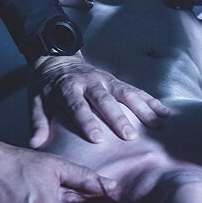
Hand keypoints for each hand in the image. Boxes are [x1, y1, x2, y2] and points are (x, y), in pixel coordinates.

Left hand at [28, 53, 169, 147]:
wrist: (57, 58)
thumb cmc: (47, 86)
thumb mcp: (36, 101)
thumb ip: (37, 122)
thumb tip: (36, 144)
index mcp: (67, 88)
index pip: (77, 105)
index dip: (87, 121)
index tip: (97, 139)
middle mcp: (89, 82)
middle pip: (105, 100)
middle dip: (118, 117)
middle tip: (130, 136)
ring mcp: (106, 80)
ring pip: (125, 93)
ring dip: (142, 109)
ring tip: (156, 125)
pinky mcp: (117, 81)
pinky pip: (136, 91)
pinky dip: (151, 101)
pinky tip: (165, 113)